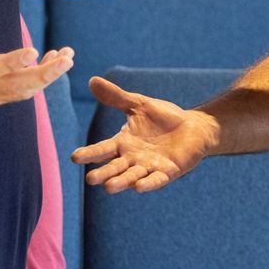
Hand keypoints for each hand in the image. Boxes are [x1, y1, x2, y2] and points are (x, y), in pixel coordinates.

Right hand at [0, 0, 73, 106]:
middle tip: (67, 59)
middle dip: (43, 74)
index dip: (9, 63)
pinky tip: (54, 59)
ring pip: (22, 91)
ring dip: (47, 76)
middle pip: (13, 86)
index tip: (32, 52)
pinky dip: (40, 78)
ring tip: (68, 56)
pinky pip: (22, 90)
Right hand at [71, 75, 217, 192]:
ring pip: (132, 176)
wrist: (193, 127)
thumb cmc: (164, 118)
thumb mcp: (139, 104)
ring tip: (109, 188)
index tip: (75, 158)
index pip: (103, 149)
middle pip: (115, 167)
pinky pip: (156, 180)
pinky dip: (148, 184)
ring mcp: (150, 167)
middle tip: (90, 180)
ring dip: (122, 182)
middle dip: (104, 173)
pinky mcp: (169, 171)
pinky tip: (138, 187)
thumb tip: (92, 80)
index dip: (90, 154)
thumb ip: (116, 97)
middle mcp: (133, 158)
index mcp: (123, 143)